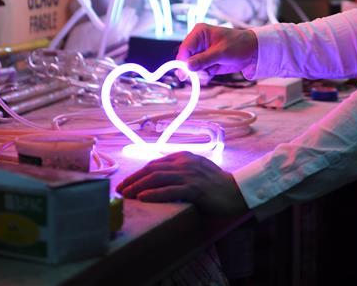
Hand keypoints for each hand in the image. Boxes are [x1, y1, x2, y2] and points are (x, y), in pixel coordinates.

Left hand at [116, 152, 248, 215]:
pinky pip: (170, 190)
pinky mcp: (195, 188)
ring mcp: (190, 175)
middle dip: (133, 180)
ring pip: (158, 178)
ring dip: (138, 186)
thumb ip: (179, 170)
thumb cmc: (215, 184)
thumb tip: (157, 177)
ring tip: (126, 195)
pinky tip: (142, 198)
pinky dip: (154, 194)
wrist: (236, 191)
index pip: (154, 163)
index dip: (137, 173)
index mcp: (183, 157)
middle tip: (119, 190)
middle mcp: (185, 163)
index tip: (125, 183)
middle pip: (152, 169)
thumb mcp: (195, 170)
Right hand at [177, 24, 256, 81]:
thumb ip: (204, 59)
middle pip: (186, 59)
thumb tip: (188, 66)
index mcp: (199, 33)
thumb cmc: (239, 44)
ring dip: (201, 72)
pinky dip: (205, 74)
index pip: (184, 48)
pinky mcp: (206, 62)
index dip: (182, 61)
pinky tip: (215, 70)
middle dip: (193, 68)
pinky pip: (199, 71)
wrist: (252, 51)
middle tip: (203, 72)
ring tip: (213, 68)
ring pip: (192, 67)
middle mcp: (198, 42)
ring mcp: (201, 53)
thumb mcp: (222, 52)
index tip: (185, 73)